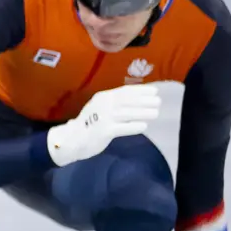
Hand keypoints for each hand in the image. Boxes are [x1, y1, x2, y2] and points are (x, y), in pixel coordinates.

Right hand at [46, 84, 160, 166]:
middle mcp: (103, 105)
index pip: (124, 91)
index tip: (154, 91)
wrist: (71, 139)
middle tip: (158, 102)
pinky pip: (122, 128)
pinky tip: (143, 126)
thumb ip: (115, 104)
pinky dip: (134, 126)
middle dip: (145, 101)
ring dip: (143, 113)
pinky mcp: (103, 131)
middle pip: (127, 101)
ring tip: (155, 113)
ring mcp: (102, 118)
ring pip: (127, 113)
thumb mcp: (100, 108)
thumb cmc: (89, 124)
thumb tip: (139, 102)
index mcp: (103, 97)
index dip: (140, 90)